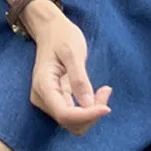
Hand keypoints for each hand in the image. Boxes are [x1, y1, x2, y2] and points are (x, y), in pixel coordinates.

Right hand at [25, 2, 111, 135]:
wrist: (50, 29)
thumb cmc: (61, 36)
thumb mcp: (73, 52)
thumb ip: (79, 78)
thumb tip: (88, 105)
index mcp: (43, 85)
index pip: (64, 114)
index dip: (87, 116)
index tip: (107, 108)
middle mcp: (42, 97)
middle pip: (69, 121)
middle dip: (91, 113)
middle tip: (106, 91)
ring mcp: (48, 100)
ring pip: (73, 121)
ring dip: (92, 112)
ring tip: (103, 90)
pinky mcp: (57, 99)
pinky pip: (74, 113)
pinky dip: (89, 109)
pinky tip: (98, 92)